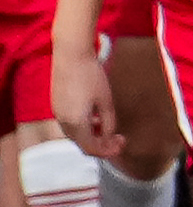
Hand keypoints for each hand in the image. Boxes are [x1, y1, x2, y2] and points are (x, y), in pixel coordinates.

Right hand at [50, 44, 116, 158]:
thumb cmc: (91, 76)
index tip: (121, 144)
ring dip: (92, 136)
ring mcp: (57, 114)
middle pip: (82, 143)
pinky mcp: (57, 106)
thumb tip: (109, 136)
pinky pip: (70, 124)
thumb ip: (108, 122)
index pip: (91, 148)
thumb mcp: (106, 101)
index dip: (107, 151)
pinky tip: (96, 117)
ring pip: (76, 134)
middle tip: (118, 139)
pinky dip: (84, 127)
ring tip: (109, 129)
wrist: (71, 55)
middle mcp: (63, 122)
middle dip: (101, 144)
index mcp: (76, 123)